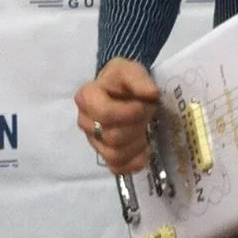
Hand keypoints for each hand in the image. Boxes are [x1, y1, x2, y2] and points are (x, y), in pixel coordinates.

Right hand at [74, 57, 158, 174]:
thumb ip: (139, 78)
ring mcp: (93, 141)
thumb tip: (152, 93)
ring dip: (138, 144)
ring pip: (115, 155)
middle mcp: (85, 122)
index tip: (143, 105)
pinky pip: (117, 167)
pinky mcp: (104, 155)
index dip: (129, 114)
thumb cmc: (122, 80)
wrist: (119, 90)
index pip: (106, 115)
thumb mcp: (130, 70)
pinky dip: (134, 162)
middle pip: (113, 137)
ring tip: (146, 130)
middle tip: (148, 114)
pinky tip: (145, 150)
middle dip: (137, 127)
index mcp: (87, 98)